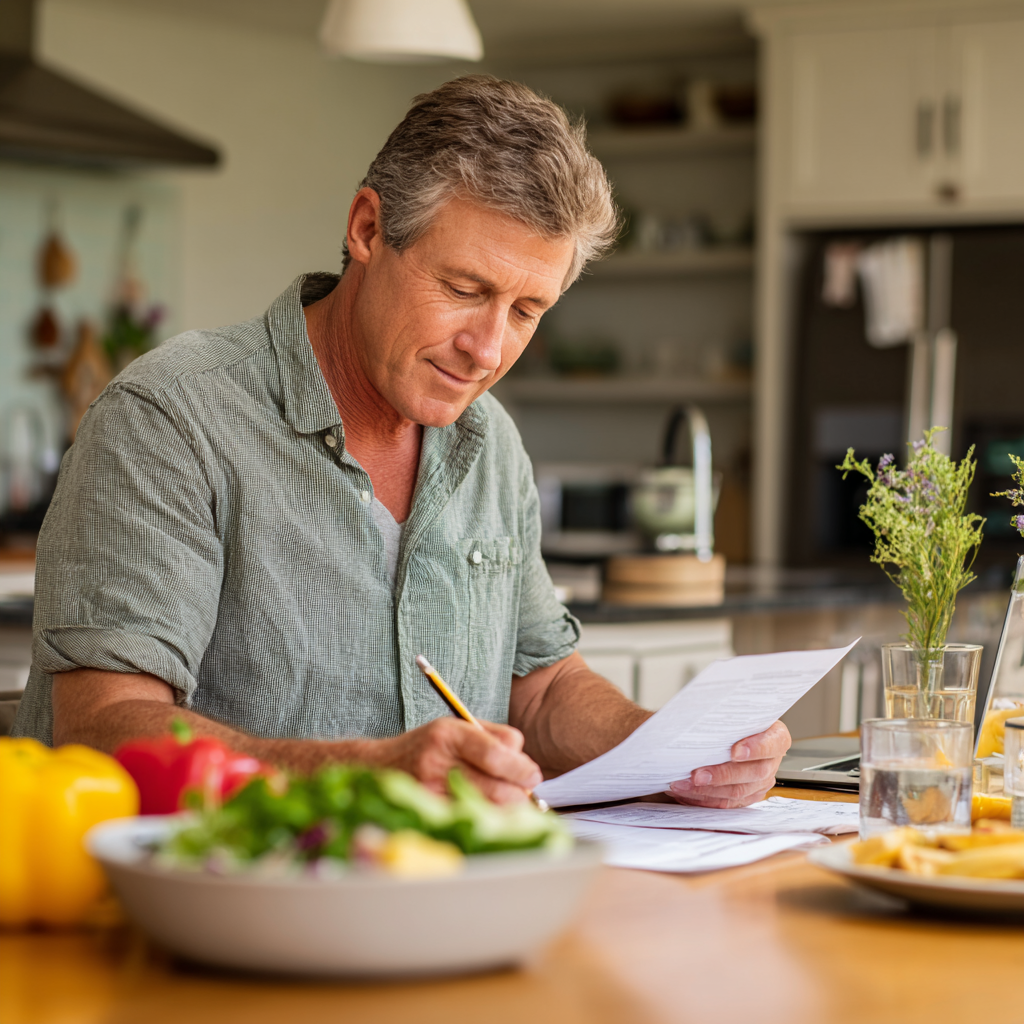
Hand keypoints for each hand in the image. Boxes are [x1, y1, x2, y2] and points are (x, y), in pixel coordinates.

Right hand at [378, 717, 541, 803]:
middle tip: (524, 791)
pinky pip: (467, 820)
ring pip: (485, 808)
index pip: (495, 754)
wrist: (378, 765)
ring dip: (504, 808)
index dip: (520, 768)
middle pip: (495, 788)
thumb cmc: (429, 746)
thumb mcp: (458, 727)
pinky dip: (484, 817)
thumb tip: (524, 761)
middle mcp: (437, 761)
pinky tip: (487, 811)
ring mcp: (430, 792)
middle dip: (518, 793)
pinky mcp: (426, 813)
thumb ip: (495, 737)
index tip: (532, 775)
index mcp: (449, 733)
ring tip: (507, 801)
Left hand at [667, 720, 791, 808]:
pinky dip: (705, 798)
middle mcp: (771, 761)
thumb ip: (723, 716)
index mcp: (775, 736)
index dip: (757, 748)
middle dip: (722, 775)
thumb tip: (697, 714)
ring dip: (708, 790)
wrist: (729, 733)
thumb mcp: (731, 712)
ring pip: (739, 791)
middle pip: (754, 772)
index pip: (774, 743)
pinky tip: (687, 792)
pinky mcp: (747, 795)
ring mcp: (761, 781)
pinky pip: (727, 803)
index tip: (735, 751)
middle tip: (697, 775)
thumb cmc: (730, 720)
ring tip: (683, 784)